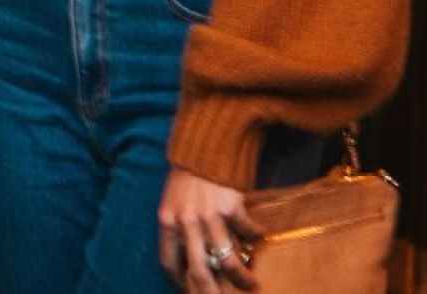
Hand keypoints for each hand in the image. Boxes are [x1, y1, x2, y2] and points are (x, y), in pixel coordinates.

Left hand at [159, 168, 260, 292]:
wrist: (204, 147)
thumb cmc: (188, 179)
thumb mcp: (173, 203)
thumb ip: (179, 229)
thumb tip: (192, 259)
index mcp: (167, 222)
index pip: (170, 263)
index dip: (181, 283)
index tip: (191, 292)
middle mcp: (185, 222)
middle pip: (198, 271)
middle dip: (211, 293)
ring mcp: (208, 215)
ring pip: (226, 259)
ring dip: (241, 277)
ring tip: (251, 285)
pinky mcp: (229, 206)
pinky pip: (246, 231)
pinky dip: (254, 238)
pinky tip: (259, 240)